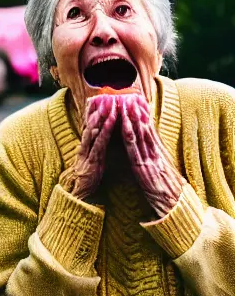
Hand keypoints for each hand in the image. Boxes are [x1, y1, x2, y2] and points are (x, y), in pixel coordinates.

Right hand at [60, 94, 117, 200]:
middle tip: (106, 95)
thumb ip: (95, 144)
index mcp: (86, 144)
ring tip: (109, 104)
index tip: (99, 97)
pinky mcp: (92, 160)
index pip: (89, 124)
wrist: (79, 193)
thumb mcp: (91, 157)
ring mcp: (88, 152)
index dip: (94, 110)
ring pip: (94, 130)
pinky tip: (110, 123)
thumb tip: (100, 131)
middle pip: (91, 124)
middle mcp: (85, 145)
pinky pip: (99, 143)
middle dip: (98, 109)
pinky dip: (105, 132)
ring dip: (102, 116)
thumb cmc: (88, 176)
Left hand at [119, 94, 184, 216]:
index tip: (137, 98)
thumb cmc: (164, 182)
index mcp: (157, 148)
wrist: (172, 200)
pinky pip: (133, 147)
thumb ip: (154, 149)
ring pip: (138, 133)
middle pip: (143, 126)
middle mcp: (153, 149)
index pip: (148, 126)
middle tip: (129, 95)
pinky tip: (123, 125)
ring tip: (125, 103)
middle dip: (135, 110)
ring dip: (130, 117)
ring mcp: (148, 155)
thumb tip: (147, 136)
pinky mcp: (142, 165)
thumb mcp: (160, 162)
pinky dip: (128, 135)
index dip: (142, 111)